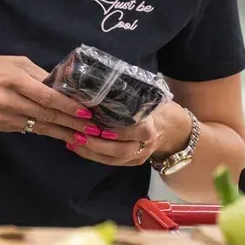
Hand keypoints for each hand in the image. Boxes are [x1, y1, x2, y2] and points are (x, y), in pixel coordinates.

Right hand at [0, 55, 95, 143]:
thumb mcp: (14, 62)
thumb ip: (38, 73)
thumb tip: (62, 84)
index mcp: (13, 80)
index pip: (45, 96)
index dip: (67, 106)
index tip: (86, 111)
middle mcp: (8, 101)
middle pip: (46, 114)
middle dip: (72, 123)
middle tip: (94, 129)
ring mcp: (4, 117)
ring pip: (39, 126)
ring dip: (64, 132)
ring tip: (85, 136)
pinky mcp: (2, 127)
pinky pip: (29, 129)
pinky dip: (48, 132)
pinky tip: (64, 134)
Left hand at [66, 100, 192, 167]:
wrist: (173, 130)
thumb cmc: (157, 108)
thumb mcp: (150, 99)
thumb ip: (133, 96)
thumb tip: (106, 81)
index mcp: (152, 127)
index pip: (138, 131)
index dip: (119, 131)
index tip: (101, 127)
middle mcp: (146, 145)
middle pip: (122, 150)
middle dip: (98, 145)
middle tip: (78, 134)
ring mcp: (139, 156)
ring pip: (113, 160)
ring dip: (90, 151)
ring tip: (71, 140)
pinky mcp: (132, 163)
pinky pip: (110, 162)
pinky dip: (91, 155)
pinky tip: (75, 146)